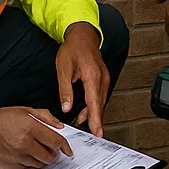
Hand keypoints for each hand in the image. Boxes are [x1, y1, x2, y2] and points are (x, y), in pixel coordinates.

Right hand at [0, 106, 71, 168]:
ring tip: (35, 150)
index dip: (64, 146)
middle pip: (49, 156)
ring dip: (41, 159)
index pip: (55, 141)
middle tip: (49, 149)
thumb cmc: (1, 118)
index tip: (67, 150)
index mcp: (31, 127)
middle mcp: (25, 143)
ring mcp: (17, 156)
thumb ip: (45, 117)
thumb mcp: (25, 110)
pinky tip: (24, 155)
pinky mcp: (10, 166)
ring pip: (39, 164)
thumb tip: (59, 126)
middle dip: (52, 153)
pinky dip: (28, 164)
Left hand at [55, 22, 108, 137]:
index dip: (96, 119)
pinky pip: (100, 95)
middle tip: (91, 134)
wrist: (82, 34)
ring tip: (81, 122)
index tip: (98, 133)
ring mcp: (104, 77)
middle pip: (100, 104)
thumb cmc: (72, 48)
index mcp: (92, 76)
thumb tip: (66, 107)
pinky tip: (85, 111)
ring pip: (100, 101)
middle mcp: (102, 78)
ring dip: (93, 113)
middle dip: (95, 120)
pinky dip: (94, 104)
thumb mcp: (63, 69)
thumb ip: (65, 90)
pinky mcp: (103, 78)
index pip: (94, 102)